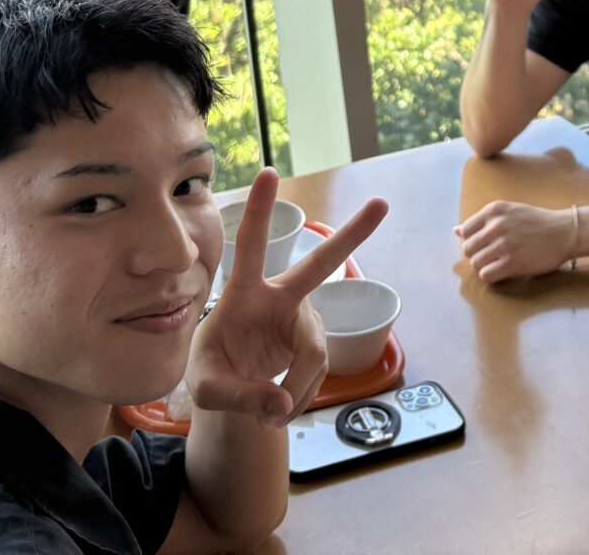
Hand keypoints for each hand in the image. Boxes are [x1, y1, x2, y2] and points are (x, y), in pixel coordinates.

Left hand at [186, 169, 387, 426]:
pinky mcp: (316, 341)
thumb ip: (239, 395)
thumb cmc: (211, 372)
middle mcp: (279, 298)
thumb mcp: (207, 388)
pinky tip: (282, 407)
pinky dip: (299, 399)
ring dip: (296, 390)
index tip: (269, 172)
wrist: (230, 388)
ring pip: (314, 355)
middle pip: (320, 265)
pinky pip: (317, 375)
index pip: (250, 247)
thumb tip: (282, 403)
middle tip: (381, 203)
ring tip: (272, 416)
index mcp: (242, 294)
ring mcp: (302, 320)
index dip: (260, 212)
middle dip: (352, 234)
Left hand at [455, 200, 574, 283]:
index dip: (473, 241)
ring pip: (476, 264)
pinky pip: (487, 275)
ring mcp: (504, 244)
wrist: (565, 231)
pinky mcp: (513, 262)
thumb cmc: (537, 222)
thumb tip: (455, 231)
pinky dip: (492, 277)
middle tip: (492, 257)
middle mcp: (496, 225)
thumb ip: (483, 221)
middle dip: (477, 256)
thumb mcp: (509, 212)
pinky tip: (503, 272)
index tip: (485, 245)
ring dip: (485, 267)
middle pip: (467, 249)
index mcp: (494, 210)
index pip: (465, 231)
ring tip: (499, 265)